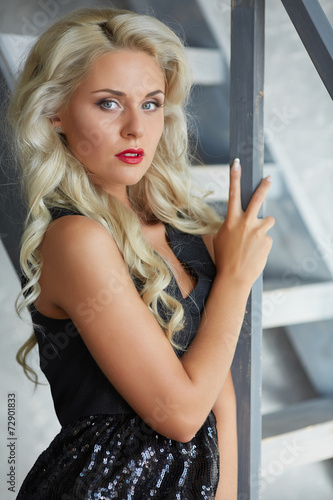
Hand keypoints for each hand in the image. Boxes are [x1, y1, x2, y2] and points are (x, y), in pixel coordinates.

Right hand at [213, 158, 274, 287]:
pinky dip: (262, 244)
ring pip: (267, 220)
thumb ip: (229, 227)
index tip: (237, 164)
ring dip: (263, 226)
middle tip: (269, 178)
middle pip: (258, 198)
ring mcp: (258, 231)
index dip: (234, 177)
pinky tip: (255, 253)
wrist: (234, 277)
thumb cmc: (223, 258)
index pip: (232, 194)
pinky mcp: (267, 241)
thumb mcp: (219, 239)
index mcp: (231, 220)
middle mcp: (246, 223)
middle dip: (264, 186)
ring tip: (255, 240)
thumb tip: (238, 223)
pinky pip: (267, 238)